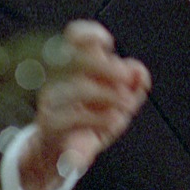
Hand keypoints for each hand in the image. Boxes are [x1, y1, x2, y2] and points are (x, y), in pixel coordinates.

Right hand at [19, 20, 150, 189]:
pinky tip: (113, 121)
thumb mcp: (120, 104)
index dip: (90, 33)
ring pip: (78, 88)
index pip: (74, 37)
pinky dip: (98, 119)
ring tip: (125, 106)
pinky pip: (72, 118)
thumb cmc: (92, 122)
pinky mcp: (50, 126)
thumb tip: (140, 72)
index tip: (108, 43)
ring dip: (109, 96)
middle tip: (127, 80)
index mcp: (76, 67)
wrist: (63, 157)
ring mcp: (52, 102)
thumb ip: (135, 86)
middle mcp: (60, 79)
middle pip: (76, 59)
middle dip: (108, 68)